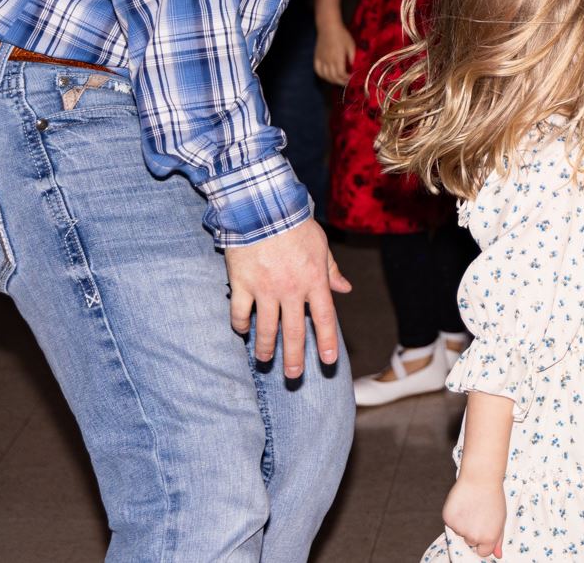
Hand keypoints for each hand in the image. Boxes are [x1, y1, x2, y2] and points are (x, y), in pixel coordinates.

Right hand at [224, 219, 351, 378]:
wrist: (264, 208)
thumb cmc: (296, 225)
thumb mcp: (322, 246)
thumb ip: (332, 270)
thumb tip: (345, 288)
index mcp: (314, 280)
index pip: (324, 318)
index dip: (327, 341)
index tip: (329, 361)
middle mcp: (291, 290)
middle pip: (294, 331)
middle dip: (295, 357)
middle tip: (294, 375)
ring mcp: (265, 289)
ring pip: (266, 328)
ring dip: (265, 347)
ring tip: (264, 361)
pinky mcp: (242, 284)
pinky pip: (239, 312)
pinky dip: (239, 324)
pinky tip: (241, 332)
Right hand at [313, 23, 356, 85]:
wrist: (328, 27)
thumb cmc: (342, 35)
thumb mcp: (351, 45)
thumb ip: (352, 58)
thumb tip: (353, 67)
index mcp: (338, 58)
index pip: (341, 74)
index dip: (346, 78)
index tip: (351, 78)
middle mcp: (328, 60)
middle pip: (333, 77)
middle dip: (340, 82)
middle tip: (346, 82)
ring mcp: (321, 59)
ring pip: (325, 75)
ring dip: (332, 80)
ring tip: (338, 80)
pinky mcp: (316, 57)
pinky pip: (317, 70)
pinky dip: (322, 76)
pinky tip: (327, 76)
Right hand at [442, 474, 506, 558]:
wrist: (481, 478)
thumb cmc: (493, 497)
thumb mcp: (500, 519)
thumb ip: (497, 539)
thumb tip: (498, 556)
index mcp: (488, 538)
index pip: (483, 552)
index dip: (484, 541)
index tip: (485, 528)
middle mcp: (473, 536)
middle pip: (470, 542)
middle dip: (473, 530)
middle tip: (479, 513)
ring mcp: (459, 529)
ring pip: (459, 532)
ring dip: (463, 523)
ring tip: (471, 506)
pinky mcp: (448, 519)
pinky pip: (451, 523)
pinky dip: (454, 516)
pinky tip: (462, 504)